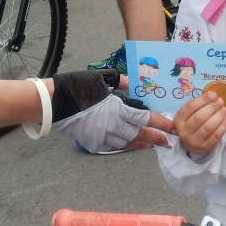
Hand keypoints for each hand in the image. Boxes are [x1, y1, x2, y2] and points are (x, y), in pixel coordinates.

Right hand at [49, 69, 174, 151]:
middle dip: (155, 139)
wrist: (52, 103)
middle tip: (166, 143)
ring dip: (139, 144)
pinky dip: (120, 145)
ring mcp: (102, 137)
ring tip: (148, 145)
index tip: (172, 129)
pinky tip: (125, 144)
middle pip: (139, 135)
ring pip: (126, 143)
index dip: (160, 124)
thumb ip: (118, 81)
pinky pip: (111, 146)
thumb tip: (130, 81)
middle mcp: (113, 126)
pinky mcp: (92, 143)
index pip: (145, 119)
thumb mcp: (99, 79)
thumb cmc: (75, 87)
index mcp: (117, 109)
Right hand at [174, 91, 225, 154]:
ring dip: (219, 116)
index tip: (213, 95)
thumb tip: (213, 95)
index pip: (190, 107)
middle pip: (199, 117)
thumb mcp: (189, 114)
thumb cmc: (191, 124)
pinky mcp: (206, 147)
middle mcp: (184, 131)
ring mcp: (194, 141)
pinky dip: (224, 125)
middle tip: (220, 101)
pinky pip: (216, 135)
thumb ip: (198, 106)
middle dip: (212, 107)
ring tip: (224, 109)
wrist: (192, 144)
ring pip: (208, 127)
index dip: (203, 100)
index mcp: (178, 120)